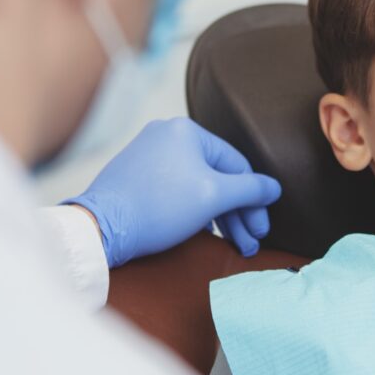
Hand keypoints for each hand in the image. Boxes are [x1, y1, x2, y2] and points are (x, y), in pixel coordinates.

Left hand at [64, 118, 280, 267]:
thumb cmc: (159, 207)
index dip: (255, 199)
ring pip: (200, 186)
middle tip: (251, 240)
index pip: (238, 165)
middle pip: (219, 177)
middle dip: (239, 213)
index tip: (261, 227)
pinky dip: (197, 211)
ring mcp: (150, 154)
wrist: (101, 227)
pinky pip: (180, 190)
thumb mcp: (214, 196)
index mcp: (187, 130)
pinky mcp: (138, 176)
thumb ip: (250, 189)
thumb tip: (274, 188)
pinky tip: (208, 232)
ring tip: (235, 244)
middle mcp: (167, 135)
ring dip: (221, 216)